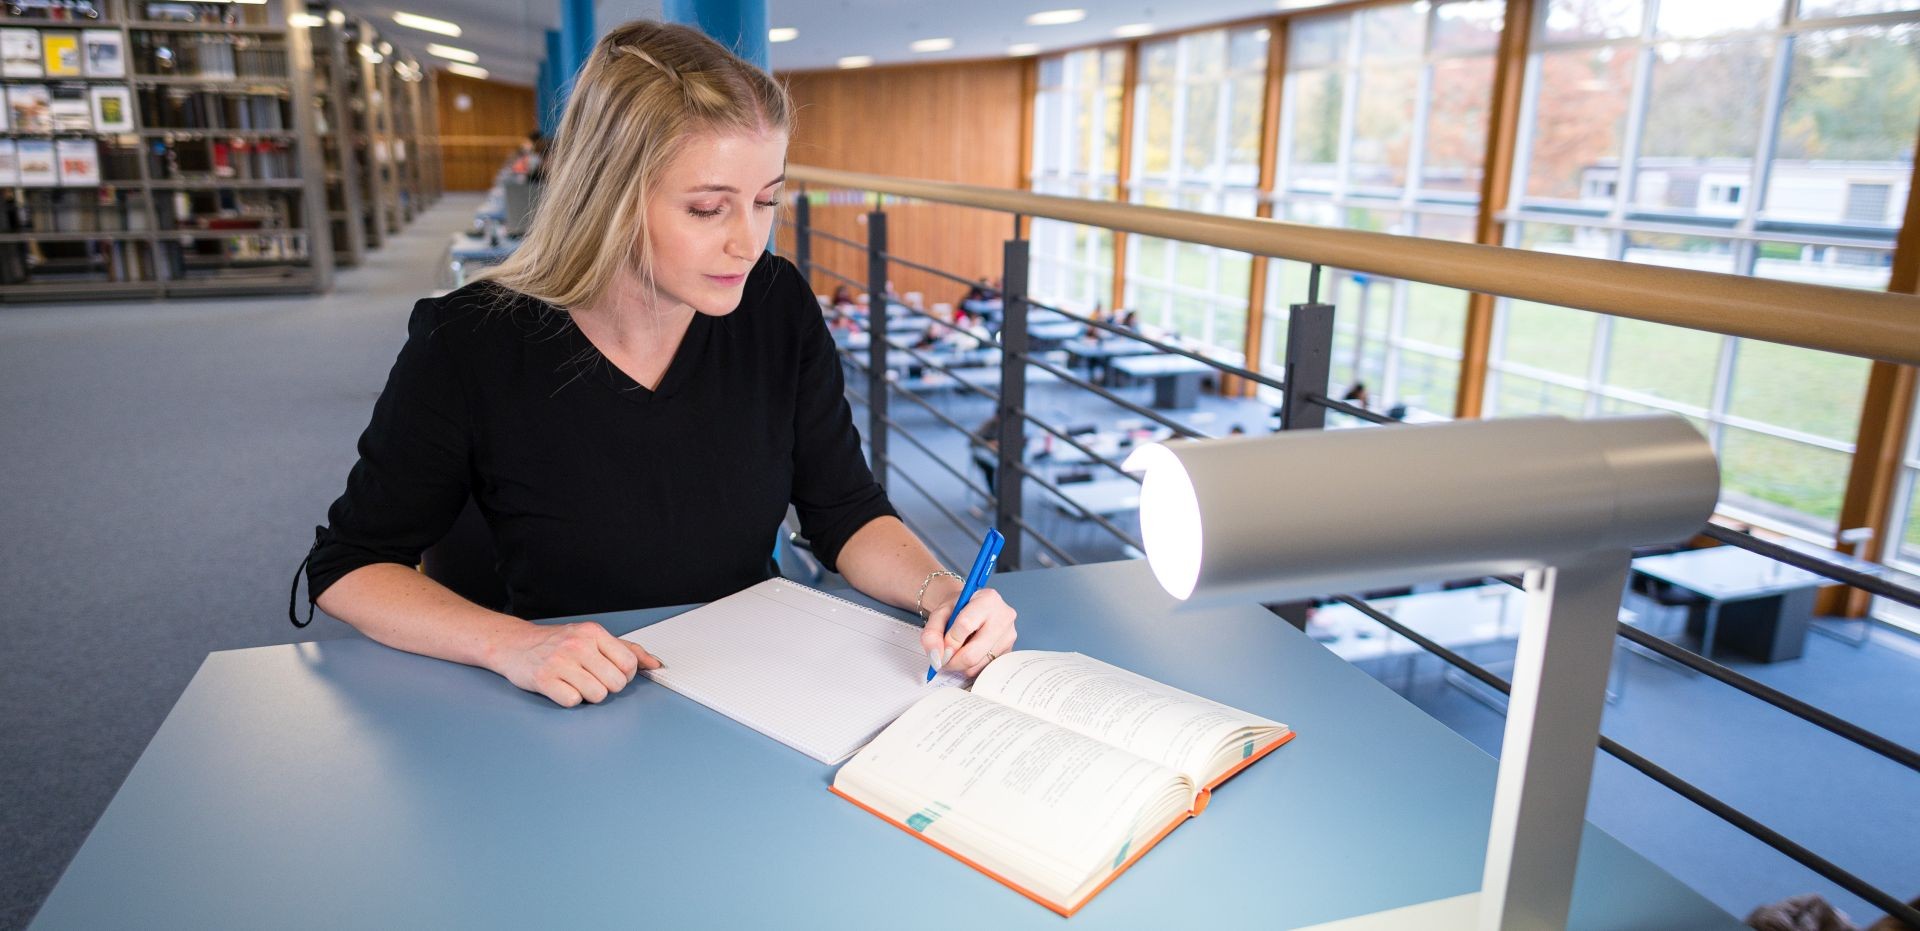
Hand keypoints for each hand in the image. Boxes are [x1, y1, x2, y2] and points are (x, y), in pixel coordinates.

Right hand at [489, 620, 661, 706]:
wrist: (516, 644)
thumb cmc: (557, 643)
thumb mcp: (592, 638)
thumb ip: (626, 650)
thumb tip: (655, 664)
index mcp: (593, 633)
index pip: (629, 664)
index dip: (625, 675)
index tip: (612, 672)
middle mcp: (578, 645)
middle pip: (616, 683)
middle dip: (607, 686)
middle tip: (590, 678)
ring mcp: (560, 662)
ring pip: (597, 695)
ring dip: (588, 694)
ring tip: (575, 682)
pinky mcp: (544, 679)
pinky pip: (573, 701)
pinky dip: (569, 699)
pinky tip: (561, 687)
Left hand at [921, 586, 1016, 677]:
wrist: (971, 607)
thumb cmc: (957, 608)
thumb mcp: (939, 613)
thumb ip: (932, 633)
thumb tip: (936, 657)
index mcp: (988, 599)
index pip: (964, 626)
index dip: (948, 642)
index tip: (940, 648)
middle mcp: (1004, 616)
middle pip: (973, 653)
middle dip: (952, 661)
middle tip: (943, 659)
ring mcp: (1009, 636)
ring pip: (977, 665)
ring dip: (961, 665)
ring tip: (959, 650)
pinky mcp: (1010, 651)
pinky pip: (985, 669)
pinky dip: (972, 666)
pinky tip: (971, 651)